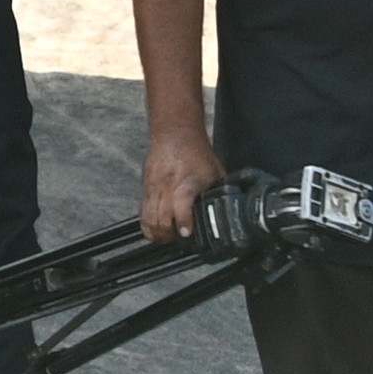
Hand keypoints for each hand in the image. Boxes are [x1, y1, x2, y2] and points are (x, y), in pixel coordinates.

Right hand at [141, 122, 223, 243]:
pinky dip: (148, 223)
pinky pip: (142, 212)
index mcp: (186, 185)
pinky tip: (157, 226)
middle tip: (178, 239)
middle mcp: (167, 188)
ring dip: (157, 232)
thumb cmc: (196, 152)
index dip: (184, 225)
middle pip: (160, 220)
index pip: (181, 210)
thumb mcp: (214, 173)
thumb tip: (230, 207)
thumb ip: (218, 192)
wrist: (175, 134)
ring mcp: (153, 188)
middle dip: (169, 235)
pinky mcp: (145, 187)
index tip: (187, 234)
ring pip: (148, 219)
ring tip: (167, 236)